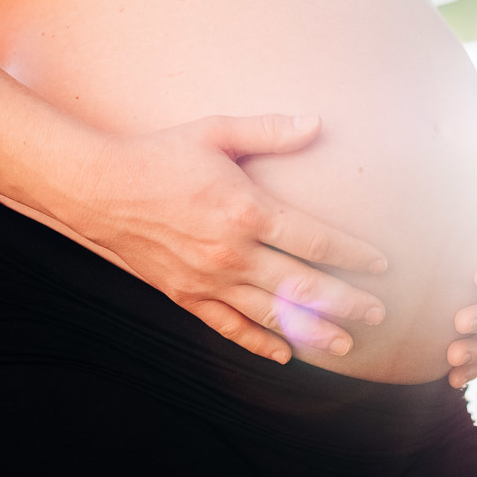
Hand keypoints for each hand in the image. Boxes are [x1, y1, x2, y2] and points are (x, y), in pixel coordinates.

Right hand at [67, 113, 389, 362]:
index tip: (382, 264)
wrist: (95, 189)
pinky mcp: (185, 295)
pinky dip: (257, 343)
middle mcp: (231, 252)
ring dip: (312, 331)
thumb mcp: (216, 132)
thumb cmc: (159, 155)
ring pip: (271, 314)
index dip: (353, 255)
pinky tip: (283, 353)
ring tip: (344, 345)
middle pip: (302, 285)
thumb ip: (270, 131)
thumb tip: (317, 123)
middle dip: (345, 302)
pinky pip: (228, 326)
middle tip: (378, 313)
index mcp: (246, 210)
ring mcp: (208, 279)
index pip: (315, 240)